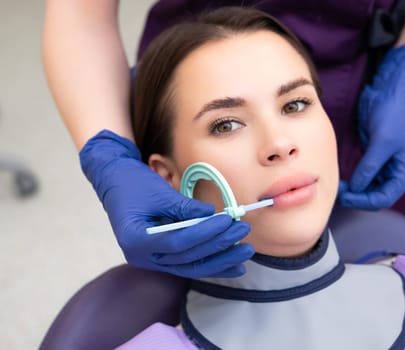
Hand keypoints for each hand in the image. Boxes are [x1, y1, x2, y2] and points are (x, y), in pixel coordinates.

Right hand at [80, 130, 253, 277]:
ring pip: (190, 267)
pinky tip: (233, 265)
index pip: (177, 241)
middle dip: (218, 246)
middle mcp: (142, 256)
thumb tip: (211, 214)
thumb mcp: (158, 192)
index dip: (205, 232)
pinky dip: (211, 263)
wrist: (115, 183)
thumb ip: (184, 207)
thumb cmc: (133, 184)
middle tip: (242, 233)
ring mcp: (151, 260)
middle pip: (186, 258)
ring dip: (220, 261)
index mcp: (135, 239)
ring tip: (245, 254)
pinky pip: (189, 264)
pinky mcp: (161, 257)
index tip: (227, 220)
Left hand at [338, 43, 404, 209]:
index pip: (385, 198)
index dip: (364, 201)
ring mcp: (383, 164)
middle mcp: (395, 171)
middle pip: (375, 196)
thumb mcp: (381, 142)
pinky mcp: (372, 156)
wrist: (391, 91)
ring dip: (354, 190)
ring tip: (338, 186)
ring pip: (367, 188)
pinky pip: (362, 175)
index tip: (346, 196)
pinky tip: (341, 177)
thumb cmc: (394, 114)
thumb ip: (369, 167)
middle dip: (358, 197)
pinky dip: (352, 180)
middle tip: (338, 192)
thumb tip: (356, 188)